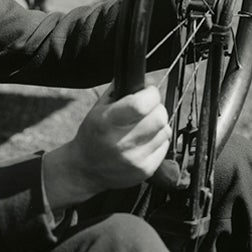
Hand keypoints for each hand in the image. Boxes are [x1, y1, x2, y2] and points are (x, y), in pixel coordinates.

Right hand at [43, 83, 170, 210]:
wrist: (86, 169)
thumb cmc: (93, 135)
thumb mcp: (98, 109)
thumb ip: (119, 92)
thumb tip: (143, 81)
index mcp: (106, 123)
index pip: (141, 104)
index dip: (150, 94)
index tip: (148, 92)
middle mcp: (121, 142)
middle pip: (158, 117)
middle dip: (157, 108)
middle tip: (148, 110)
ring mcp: (135, 159)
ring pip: (165, 131)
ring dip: (158, 125)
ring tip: (144, 127)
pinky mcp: (145, 170)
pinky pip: (164, 146)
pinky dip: (158, 140)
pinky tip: (144, 141)